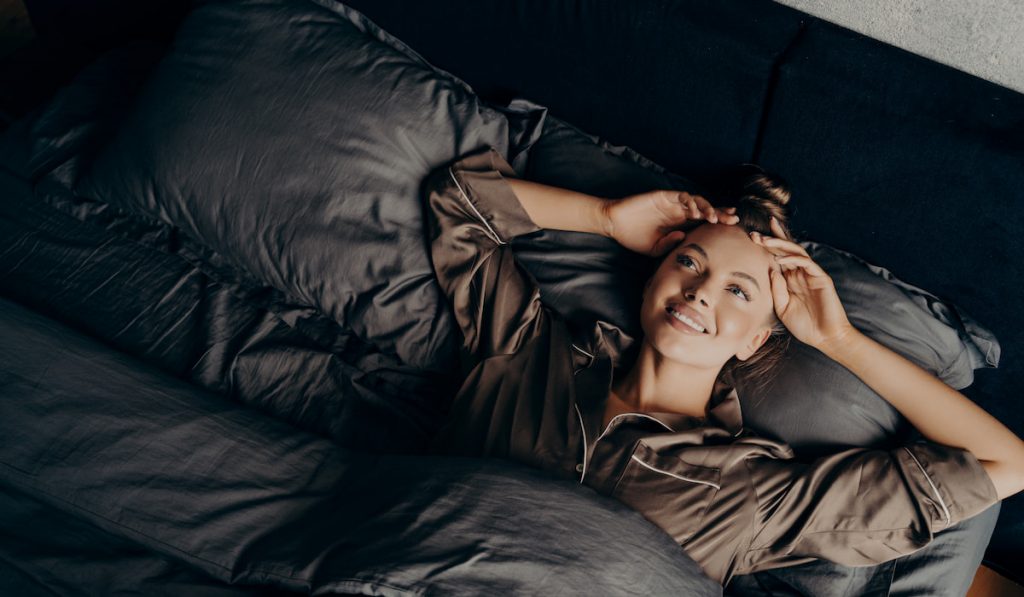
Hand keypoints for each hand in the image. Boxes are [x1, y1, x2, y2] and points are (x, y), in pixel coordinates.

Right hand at [603, 190, 738, 256]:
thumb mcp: (655, 249)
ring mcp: (673, 204)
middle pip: (706, 211)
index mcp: (679, 225)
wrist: (616, 224)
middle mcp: (679, 213)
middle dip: (721, 214)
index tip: (731, 229)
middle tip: (733, 219)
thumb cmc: (634, 237)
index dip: (718, 224)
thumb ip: (670, 244)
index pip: (703, 223)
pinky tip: (695, 212)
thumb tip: (684, 238)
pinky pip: (682, 196)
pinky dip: (691, 202)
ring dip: (708, 208)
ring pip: (697, 201)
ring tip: (714, 218)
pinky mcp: (664, 196)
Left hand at [751, 217, 855, 350]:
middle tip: (754, 234)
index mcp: (790, 280)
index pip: (778, 257)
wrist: (826, 338)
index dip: (768, 245)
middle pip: (786, 250)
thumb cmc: (804, 325)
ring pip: (796, 251)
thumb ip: (776, 290)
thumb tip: (771, 270)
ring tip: (764, 241)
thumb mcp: (782, 308)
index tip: (752, 236)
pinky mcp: (821, 278)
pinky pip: (806, 262)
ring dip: (780, 244)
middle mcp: (800, 274)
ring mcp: (811, 274)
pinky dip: (793, 259)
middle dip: (770, 240)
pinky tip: (780, 260)